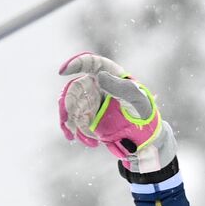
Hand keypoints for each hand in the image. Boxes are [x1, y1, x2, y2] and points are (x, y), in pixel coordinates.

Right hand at [57, 52, 176, 176]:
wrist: (143, 131)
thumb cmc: (141, 108)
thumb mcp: (134, 97)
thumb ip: (119, 86)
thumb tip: (99, 77)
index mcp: (108, 73)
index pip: (89, 63)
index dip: (75, 64)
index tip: (62, 71)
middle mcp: (95, 84)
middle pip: (73, 90)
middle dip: (67, 105)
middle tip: (68, 120)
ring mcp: (90, 101)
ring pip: (72, 108)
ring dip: (72, 123)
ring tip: (78, 136)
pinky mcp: (88, 116)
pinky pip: (77, 123)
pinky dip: (79, 133)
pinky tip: (90, 142)